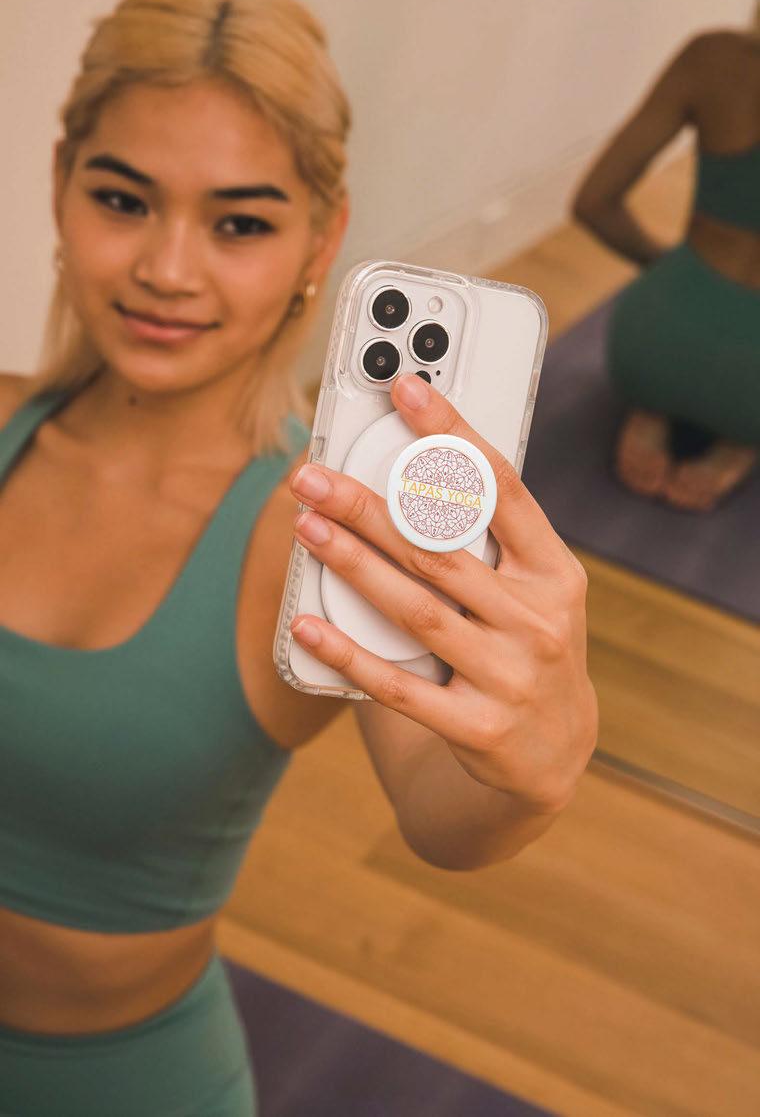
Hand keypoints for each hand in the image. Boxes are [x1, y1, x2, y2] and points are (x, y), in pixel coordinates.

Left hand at [288, 372, 597, 814]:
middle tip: (313, 476)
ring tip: (305, 526)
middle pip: (441, 549)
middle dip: (369, 506)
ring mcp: (512, 677)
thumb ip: (484, 541)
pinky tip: (306, 625)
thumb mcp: (532, 589)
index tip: (406, 390)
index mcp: (554, 572)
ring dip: (354, 564)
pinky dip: (349, 655)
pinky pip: (400, 688)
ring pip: (417, 610)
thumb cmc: (525, 647)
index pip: (502, 488)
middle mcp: (538, 620)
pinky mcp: (479, 729)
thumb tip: (400, 471)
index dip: (453, 435)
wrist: (554, 756)